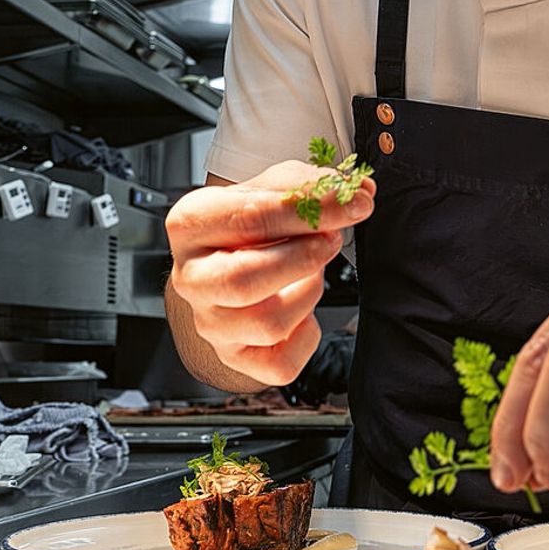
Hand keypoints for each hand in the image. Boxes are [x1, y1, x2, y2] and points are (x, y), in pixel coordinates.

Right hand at [166, 160, 373, 386]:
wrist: (231, 258)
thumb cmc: (248, 224)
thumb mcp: (272, 187)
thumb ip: (312, 186)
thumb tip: (357, 193)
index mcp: (192, 225)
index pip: (250, 218)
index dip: (311, 211)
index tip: (354, 205)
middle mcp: (191, 278)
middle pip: (244, 281)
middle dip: (302, 260)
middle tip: (330, 241)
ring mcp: (210, 322)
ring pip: (268, 324)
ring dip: (307, 294)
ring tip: (310, 273)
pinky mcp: (234, 356)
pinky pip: (281, 363)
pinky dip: (306, 336)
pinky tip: (302, 310)